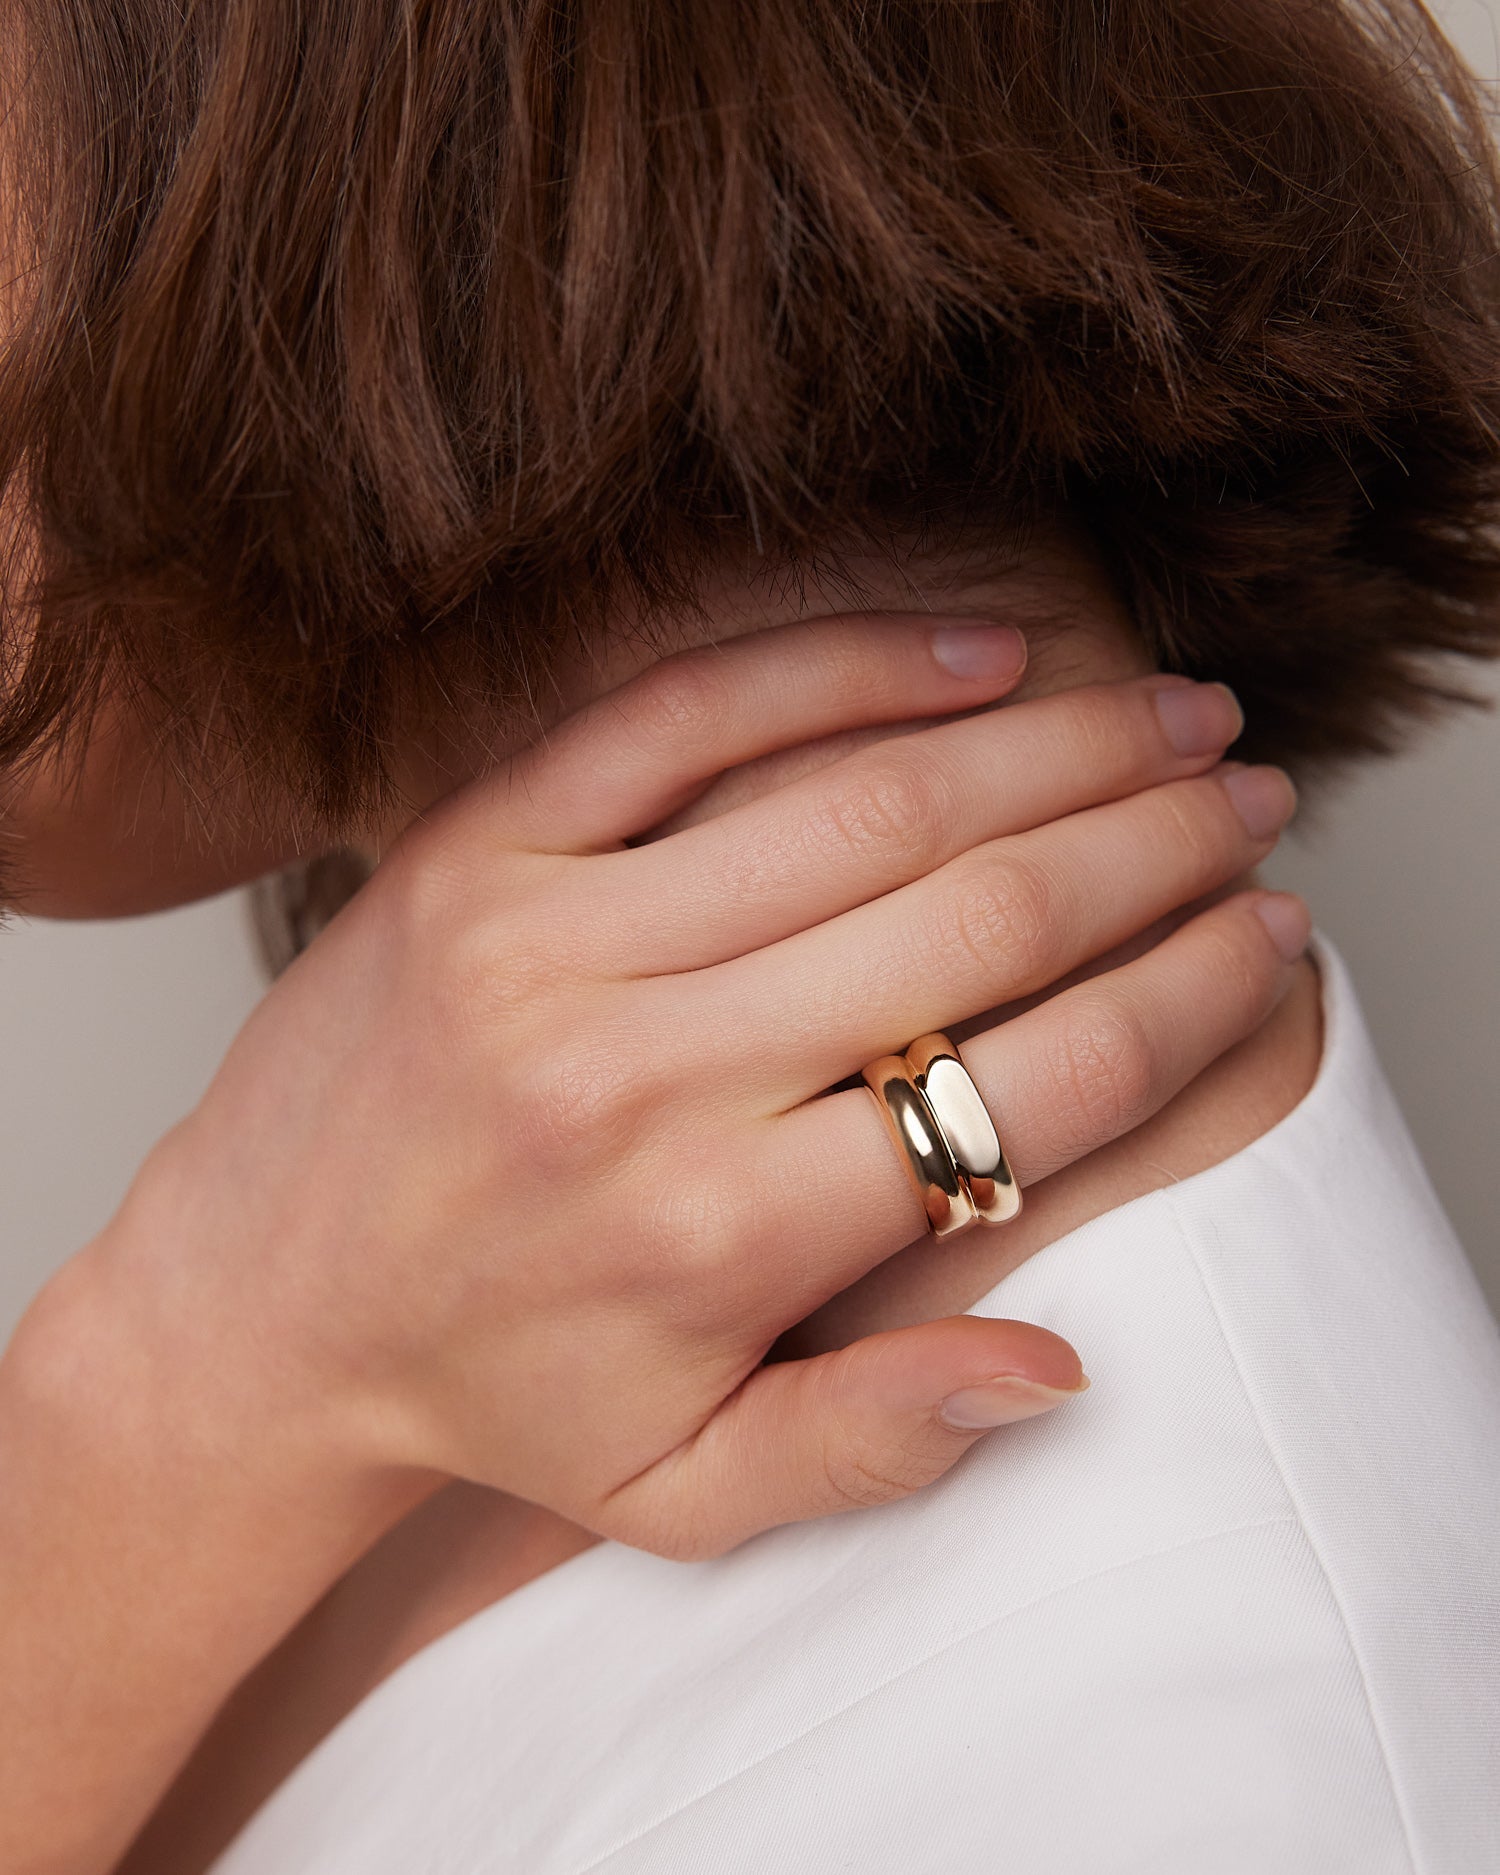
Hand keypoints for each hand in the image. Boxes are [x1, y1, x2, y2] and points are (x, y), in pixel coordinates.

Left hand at [100, 613, 1299, 1559]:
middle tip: (1251, 798)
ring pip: (860, 806)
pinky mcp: (472, 850)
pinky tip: (976, 653)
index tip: (1266, 943)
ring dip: (1049, 747)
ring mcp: (546, 943)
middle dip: (1149, 848)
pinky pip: (687, 716)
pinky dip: (846, 664)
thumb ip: (874, 1444)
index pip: (1023, 1091)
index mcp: (720, 1242)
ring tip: (1168, 715)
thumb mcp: (681, 1489)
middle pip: (971, 921)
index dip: (1179, 1003)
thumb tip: (1064, 1366)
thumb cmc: (490, 1394)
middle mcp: (643, 1079)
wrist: (246, 1313)